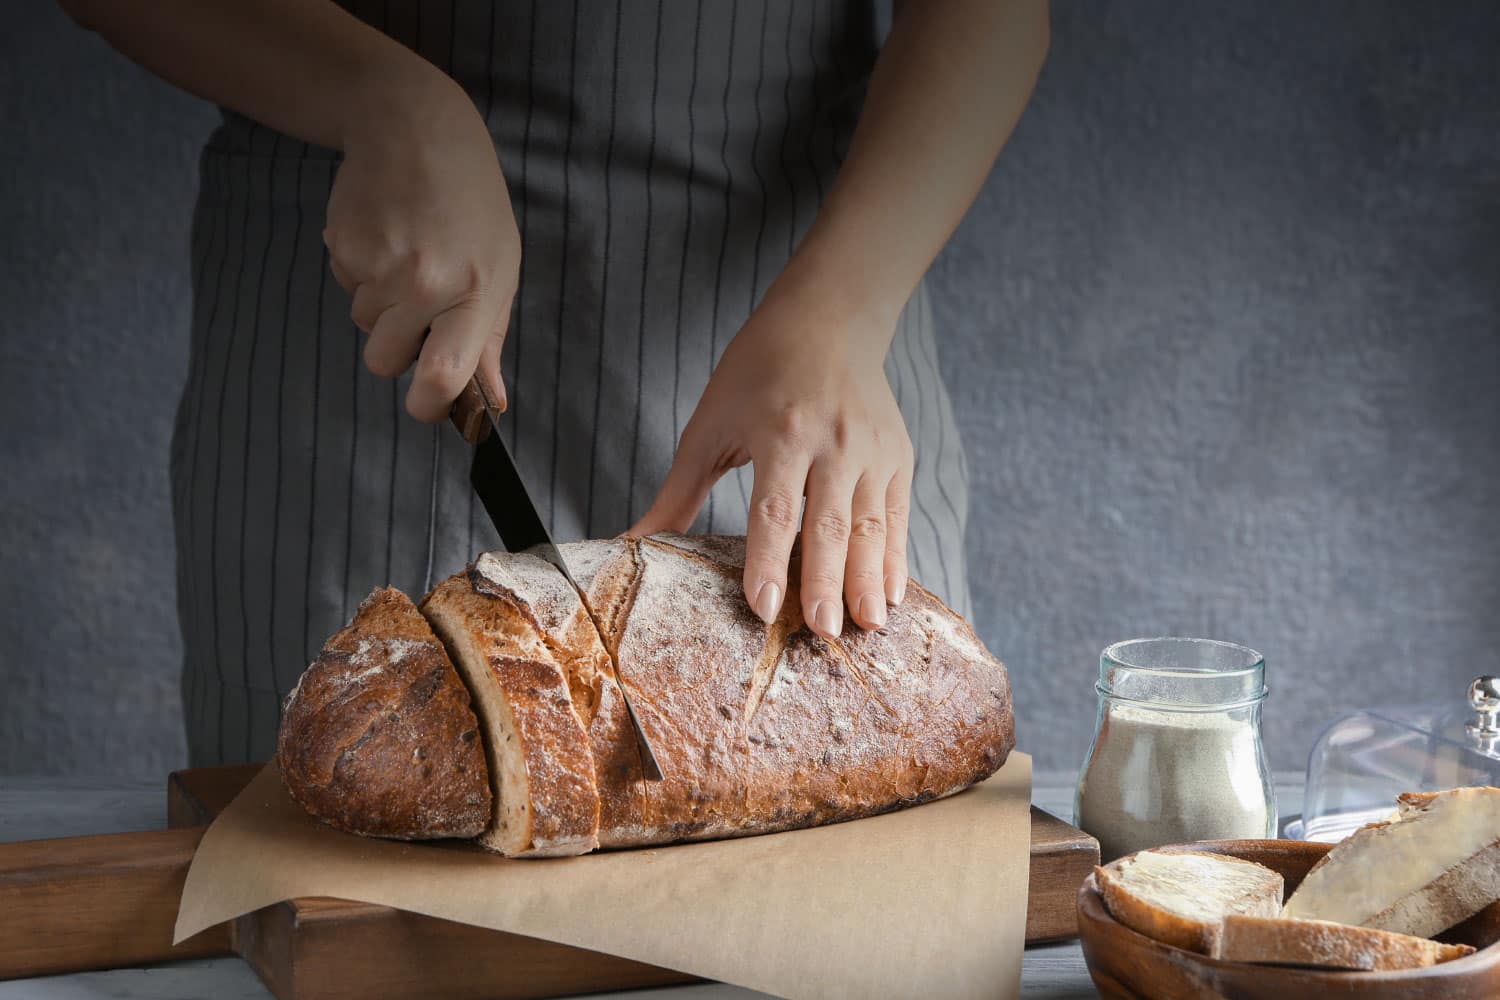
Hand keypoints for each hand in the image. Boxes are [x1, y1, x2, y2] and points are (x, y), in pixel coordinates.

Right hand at [324, 74, 518, 419]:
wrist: (415, 129)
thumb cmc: (471, 206)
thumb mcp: (499, 269)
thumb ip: (489, 341)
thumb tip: (490, 403)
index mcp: (473, 293)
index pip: (442, 375)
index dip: (429, 405)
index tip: (426, 404)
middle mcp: (424, 282)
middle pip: (384, 360)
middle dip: (397, 346)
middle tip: (421, 303)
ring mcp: (378, 263)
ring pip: (362, 324)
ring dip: (380, 304)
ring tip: (407, 254)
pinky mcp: (341, 244)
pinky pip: (345, 287)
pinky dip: (361, 272)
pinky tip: (385, 236)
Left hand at [631, 280, 912, 637]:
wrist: (829, 319)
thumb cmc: (758, 371)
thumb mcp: (710, 424)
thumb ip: (678, 490)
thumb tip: (633, 543)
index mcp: (780, 433)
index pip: (773, 510)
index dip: (767, 561)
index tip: (765, 607)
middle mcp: (833, 442)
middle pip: (827, 525)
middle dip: (825, 583)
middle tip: (823, 634)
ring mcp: (872, 450)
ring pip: (869, 526)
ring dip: (867, 581)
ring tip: (865, 628)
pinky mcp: (898, 457)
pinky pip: (896, 517)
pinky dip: (894, 559)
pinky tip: (890, 598)